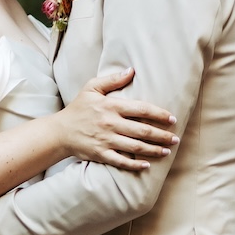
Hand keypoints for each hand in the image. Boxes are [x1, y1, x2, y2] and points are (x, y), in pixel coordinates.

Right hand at [58, 67, 177, 172]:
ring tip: (167, 151)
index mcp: (111, 106)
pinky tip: (147, 164)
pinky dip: (135, 164)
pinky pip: (121, 161)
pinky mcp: (100, 154)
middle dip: (162, 136)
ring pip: (136, 147)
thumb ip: (112, 79)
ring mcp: (106, 140)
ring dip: (154, 150)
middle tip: (175, 139)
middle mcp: (110, 123)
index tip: (172, 119)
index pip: (142, 109)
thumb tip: (131, 70)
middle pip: (143, 131)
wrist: (59, 132)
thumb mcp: (91, 88)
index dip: (160, 114)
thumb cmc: (78, 109)